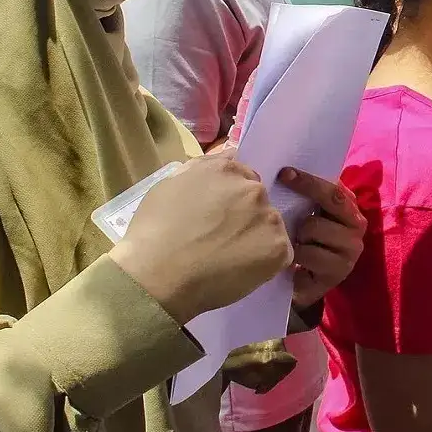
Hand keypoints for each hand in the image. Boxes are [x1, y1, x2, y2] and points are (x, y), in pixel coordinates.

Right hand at [110, 151, 292, 324]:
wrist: (157, 277)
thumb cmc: (153, 233)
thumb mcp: (169, 185)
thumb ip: (201, 168)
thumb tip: (227, 155)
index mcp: (226, 169)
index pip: (241, 175)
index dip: (229, 197)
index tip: (217, 215)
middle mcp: (253, 189)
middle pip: (257, 199)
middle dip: (243, 215)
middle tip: (220, 238)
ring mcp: (269, 218)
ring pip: (269, 225)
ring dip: (255, 236)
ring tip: (228, 258)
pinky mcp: (278, 249)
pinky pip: (279, 252)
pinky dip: (265, 261)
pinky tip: (241, 270)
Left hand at [281, 168, 366, 307]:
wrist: (305, 283)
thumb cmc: (308, 242)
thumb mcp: (311, 215)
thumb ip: (309, 197)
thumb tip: (286, 173)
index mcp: (352, 209)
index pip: (334, 188)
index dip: (309, 180)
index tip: (285, 173)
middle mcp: (357, 228)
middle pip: (330, 202)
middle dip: (303, 197)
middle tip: (279, 198)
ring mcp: (350, 253)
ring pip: (313, 227)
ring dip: (296, 233)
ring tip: (294, 242)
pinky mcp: (336, 274)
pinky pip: (307, 254)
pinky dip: (294, 255)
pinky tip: (293, 260)